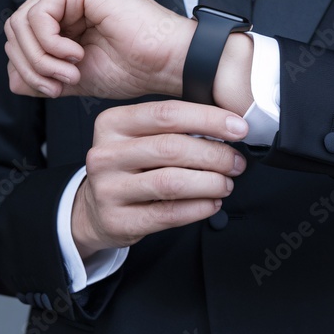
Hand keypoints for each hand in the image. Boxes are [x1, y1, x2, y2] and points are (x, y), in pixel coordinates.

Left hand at [4, 0, 194, 98]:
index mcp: (65, 16)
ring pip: (21, 22)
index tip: (56, 90)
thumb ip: (41, 76)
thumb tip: (12, 80)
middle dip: (30, 65)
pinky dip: (50, 44)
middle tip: (58, 84)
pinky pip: (39, 15)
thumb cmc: (133, 68)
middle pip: (15, 28)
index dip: (28, 69)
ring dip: (40, 58)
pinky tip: (76, 54)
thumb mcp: (74, 78)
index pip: (20, 38)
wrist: (164, 63)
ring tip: (69, 72)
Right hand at [72, 100, 248, 256]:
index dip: (208, 119)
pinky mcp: (117, 220)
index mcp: (113, 123)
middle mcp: (105, 154)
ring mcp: (108, 188)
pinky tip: (212, 202)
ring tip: (226, 183)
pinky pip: (168, 213)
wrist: (95, 209)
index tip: (238, 128)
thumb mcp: (140, 137)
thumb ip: (174, 127)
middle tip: (236, 162)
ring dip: (210, 182)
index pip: (166, 113)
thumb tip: (228, 124)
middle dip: (214, 155)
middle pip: (171, 148)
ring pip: (171, 182)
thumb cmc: (129, 167)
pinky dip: (199, 208)